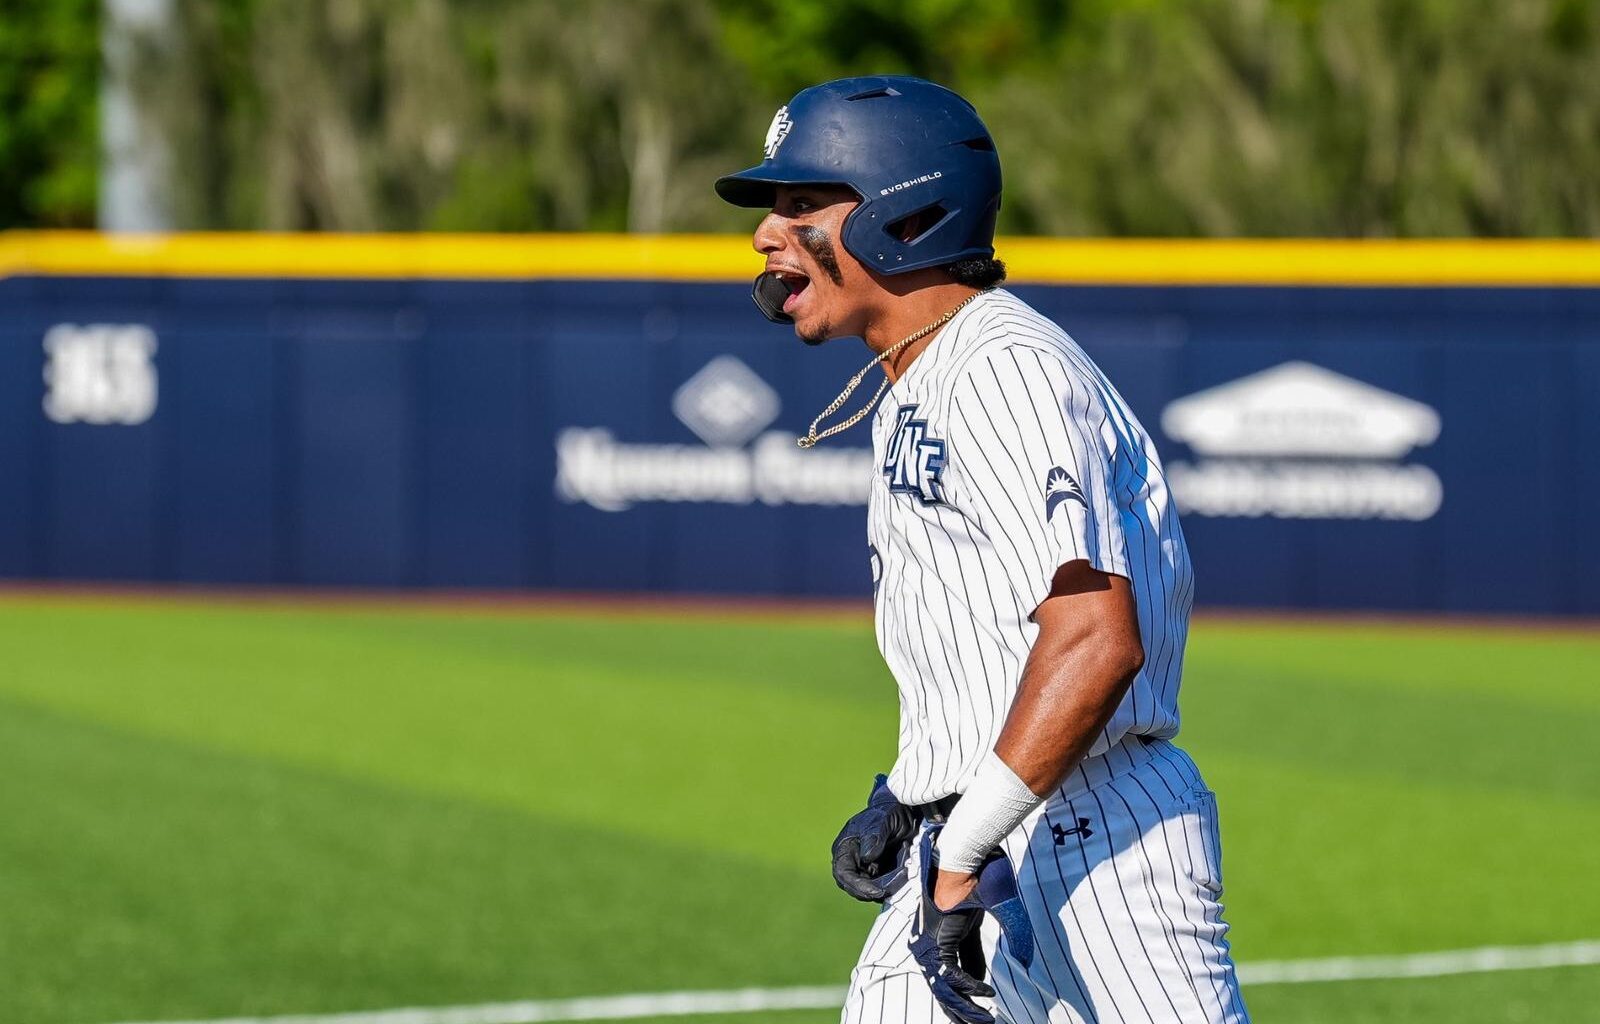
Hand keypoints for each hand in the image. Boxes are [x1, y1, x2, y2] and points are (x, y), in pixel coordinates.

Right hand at [830, 773, 919, 901]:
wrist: (905, 812)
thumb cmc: (888, 812)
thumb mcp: (882, 820)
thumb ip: (874, 837)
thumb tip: (866, 858)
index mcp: (845, 848)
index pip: (843, 874)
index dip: (858, 886)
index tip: (877, 890)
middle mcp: (853, 862)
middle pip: (855, 888)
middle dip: (874, 891)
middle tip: (894, 887)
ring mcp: (866, 870)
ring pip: (871, 891)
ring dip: (886, 889)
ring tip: (904, 876)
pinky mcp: (881, 875)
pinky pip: (884, 888)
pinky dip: (894, 887)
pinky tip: (906, 877)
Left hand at [910, 826, 1038, 1023]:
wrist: (968, 847)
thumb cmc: (985, 868)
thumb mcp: (1006, 908)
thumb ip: (1015, 934)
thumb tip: (1024, 961)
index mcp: (955, 929)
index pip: (962, 967)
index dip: (974, 987)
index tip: (990, 1001)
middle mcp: (941, 936)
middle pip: (948, 982)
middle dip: (963, 1008)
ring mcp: (935, 935)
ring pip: (944, 983)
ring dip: (963, 1006)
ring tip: (981, 1023)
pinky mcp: (936, 933)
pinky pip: (949, 970)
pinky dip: (967, 985)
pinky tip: (986, 995)